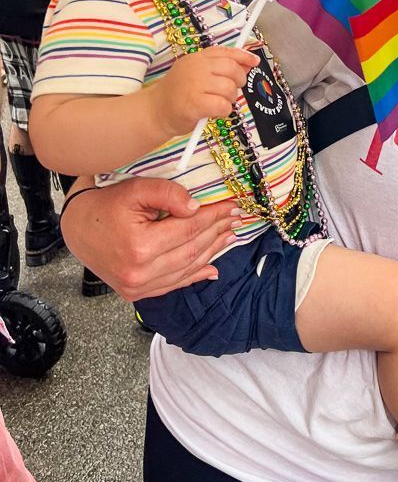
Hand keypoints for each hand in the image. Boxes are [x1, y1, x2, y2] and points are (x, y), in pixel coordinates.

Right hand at [60, 178, 243, 300]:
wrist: (76, 227)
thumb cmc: (105, 203)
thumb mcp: (135, 188)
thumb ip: (167, 194)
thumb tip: (195, 207)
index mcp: (140, 245)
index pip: (189, 229)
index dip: (214, 216)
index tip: (232, 206)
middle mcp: (139, 272)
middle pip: (191, 250)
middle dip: (217, 233)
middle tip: (237, 219)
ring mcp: (137, 286)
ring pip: (185, 269)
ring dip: (211, 253)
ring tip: (230, 237)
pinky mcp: (135, 293)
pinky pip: (172, 285)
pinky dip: (194, 275)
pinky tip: (211, 269)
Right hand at [151, 46, 258, 135]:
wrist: (155, 112)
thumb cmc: (178, 94)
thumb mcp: (196, 74)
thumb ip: (220, 68)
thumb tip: (248, 63)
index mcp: (196, 58)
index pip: (225, 52)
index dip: (243, 56)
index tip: (254, 61)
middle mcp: (196, 68)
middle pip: (232, 69)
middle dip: (238, 81)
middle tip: (231, 90)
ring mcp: (195, 85)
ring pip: (229, 89)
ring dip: (229, 99)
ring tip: (218, 102)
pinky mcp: (195, 104)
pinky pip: (223, 105)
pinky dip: (223, 111)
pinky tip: (214, 111)